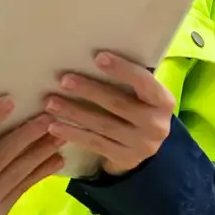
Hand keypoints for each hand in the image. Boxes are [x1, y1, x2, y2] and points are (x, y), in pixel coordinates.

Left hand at [44, 52, 176, 176]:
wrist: (144, 146)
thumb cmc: (137, 107)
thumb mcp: (141, 94)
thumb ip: (127, 80)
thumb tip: (92, 55)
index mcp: (163, 101)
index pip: (144, 82)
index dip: (122, 69)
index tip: (98, 57)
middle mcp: (157, 125)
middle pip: (118, 104)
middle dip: (89, 91)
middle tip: (63, 80)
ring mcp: (142, 145)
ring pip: (102, 125)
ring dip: (74, 112)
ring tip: (50, 103)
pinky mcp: (125, 158)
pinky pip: (95, 143)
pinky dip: (72, 133)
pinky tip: (54, 126)